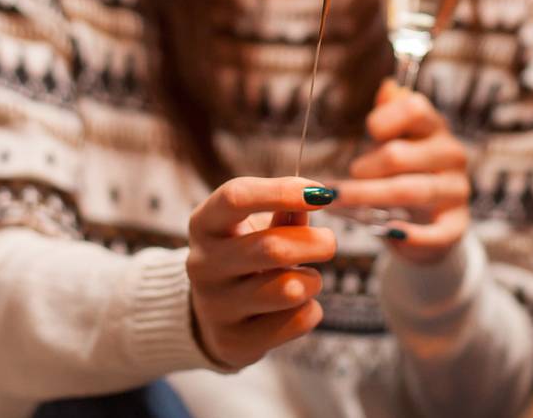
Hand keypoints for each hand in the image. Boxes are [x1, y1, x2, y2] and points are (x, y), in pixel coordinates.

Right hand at [185, 176, 337, 367]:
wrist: (211, 313)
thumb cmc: (243, 254)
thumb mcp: (255, 225)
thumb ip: (285, 210)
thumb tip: (318, 195)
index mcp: (204, 224)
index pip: (237, 197)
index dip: (283, 191)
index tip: (322, 193)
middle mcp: (203, 264)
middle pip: (272, 248)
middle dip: (315, 243)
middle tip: (329, 242)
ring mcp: (215, 306)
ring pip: (289, 290)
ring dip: (313, 281)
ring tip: (308, 279)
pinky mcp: (233, 341)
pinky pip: (295, 322)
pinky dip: (310, 310)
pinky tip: (297, 306)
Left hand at [333, 80, 469, 264]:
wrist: (433, 221)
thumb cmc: (409, 172)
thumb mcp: (401, 139)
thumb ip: (393, 114)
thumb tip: (388, 86)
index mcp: (435, 128)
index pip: (415, 109)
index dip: (386, 118)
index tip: (368, 130)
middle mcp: (451, 155)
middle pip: (401, 155)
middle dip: (365, 167)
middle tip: (340, 182)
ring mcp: (456, 191)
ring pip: (409, 192)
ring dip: (369, 197)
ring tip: (340, 202)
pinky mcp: (456, 226)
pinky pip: (434, 232)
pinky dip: (409, 235)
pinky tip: (387, 234)